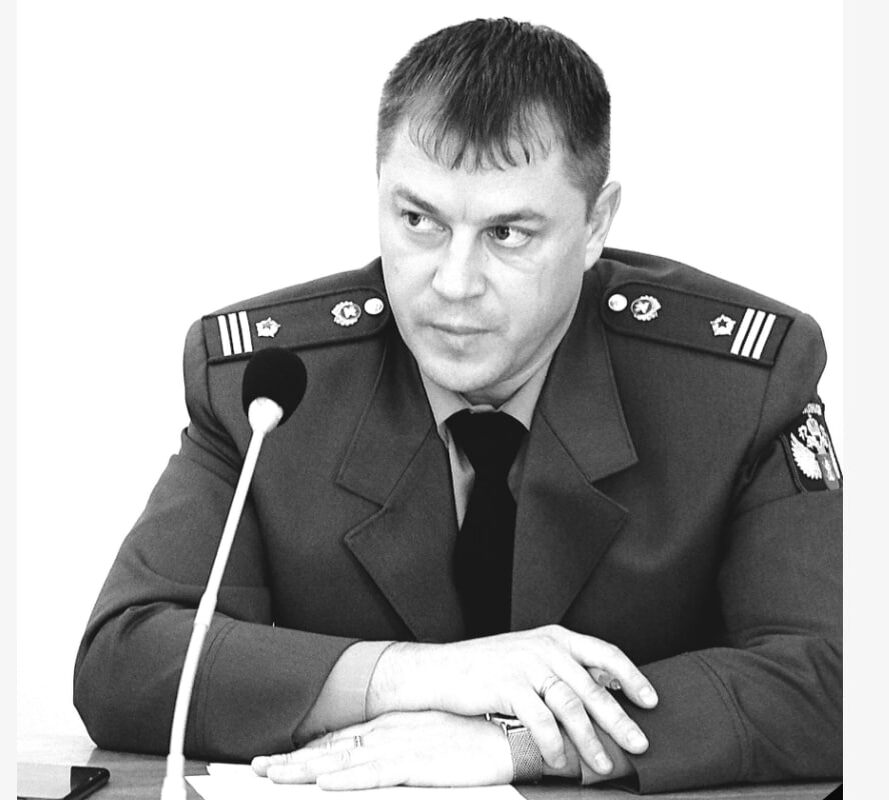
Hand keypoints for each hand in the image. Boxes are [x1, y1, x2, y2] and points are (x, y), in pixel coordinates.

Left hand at [252, 711, 512, 789]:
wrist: (508, 731)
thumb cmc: (473, 736)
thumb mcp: (429, 735)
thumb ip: (399, 744)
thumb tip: (372, 756)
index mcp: (393, 725)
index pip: (340, 740)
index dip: (306, 750)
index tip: (278, 758)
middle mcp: (390, 732)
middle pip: (332, 749)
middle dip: (293, 760)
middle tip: (258, 767)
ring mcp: (402, 747)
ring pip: (343, 761)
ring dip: (306, 770)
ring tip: (275, 776)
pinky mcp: (418, 764)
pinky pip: (376, 775)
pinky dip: (349, 779)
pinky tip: (326, 782)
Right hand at [367, 625, 656, 775]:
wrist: (440, 670)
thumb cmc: (486, 668)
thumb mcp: (528, 657)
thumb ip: (562, 669)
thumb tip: (603, 692)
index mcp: (554, 637)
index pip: (605, 653)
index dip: (632, 677)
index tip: (651, 701)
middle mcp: (544, 647)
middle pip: (593, 686)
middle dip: (619, 720)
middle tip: (639, 744)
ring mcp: (526, 665)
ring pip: (571, 706)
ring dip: (590, 740)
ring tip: (601, 764)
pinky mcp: (508, 686)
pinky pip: (541, 722)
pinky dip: (554, 746)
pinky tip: (560, 762)